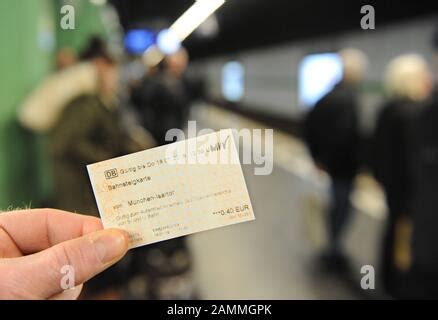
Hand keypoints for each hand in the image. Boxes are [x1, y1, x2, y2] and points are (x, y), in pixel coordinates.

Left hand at [0, 209, 128, 299]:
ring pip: (68, 279)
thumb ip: (68, 261)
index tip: (117, 239)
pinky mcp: (35, 296)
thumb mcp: (19, 283)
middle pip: (67, 252)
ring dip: (60, 295)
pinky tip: (42, 303)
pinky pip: (63, 295)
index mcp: (0, 234)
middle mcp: (14, 255)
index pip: (55, 221)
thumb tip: (114, 240)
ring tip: (35, 302)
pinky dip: (56, 300)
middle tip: (50, 291)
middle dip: (68, 274)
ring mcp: (26, 279)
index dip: (87, 229)